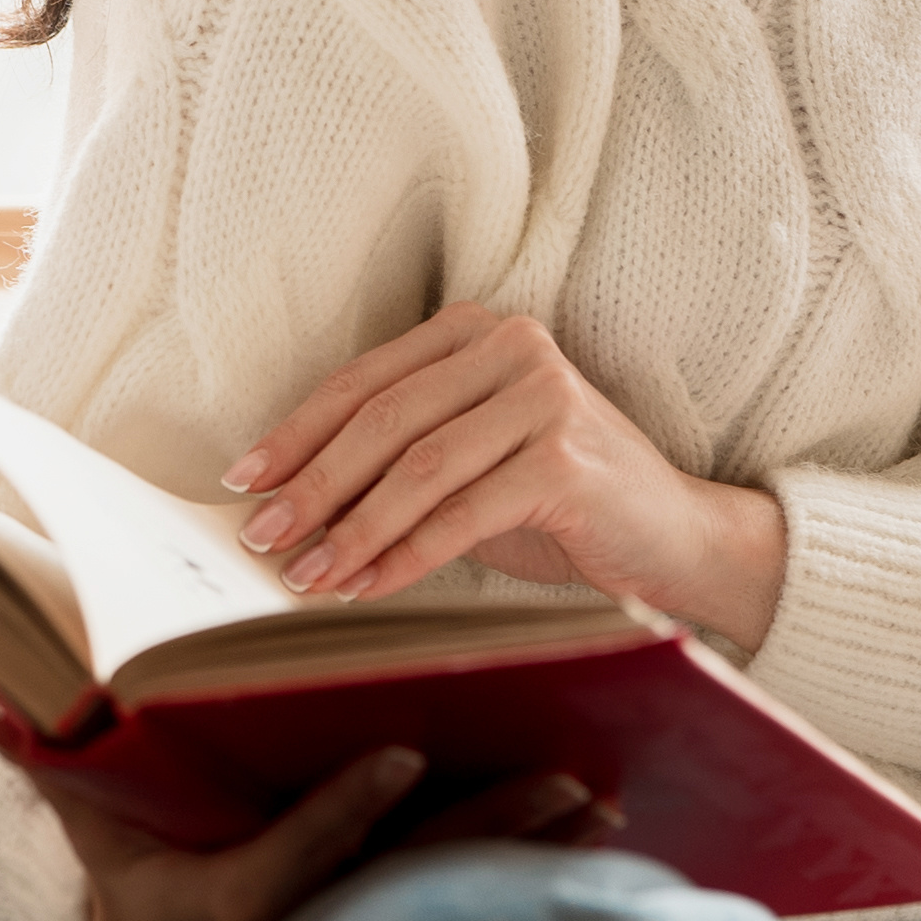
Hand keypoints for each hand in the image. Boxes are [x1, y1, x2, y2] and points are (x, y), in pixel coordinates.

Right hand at [42, 746, 620, 920]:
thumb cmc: (137, 891)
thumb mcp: (92, 843)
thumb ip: (58, 777)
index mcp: (234, 908)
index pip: (298, 858)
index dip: (347, 809)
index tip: (402, 755)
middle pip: (412, 881)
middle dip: (489, 829)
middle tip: (563, 778)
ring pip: (460, 894)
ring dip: (534, 851)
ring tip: (603, 802)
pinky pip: (477, 905)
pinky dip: (541, 873)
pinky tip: (601, 836)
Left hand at [224, 305, 790, 651]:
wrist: (676, 539)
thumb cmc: (561, 504)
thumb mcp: (473, 463)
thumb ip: (400, 460)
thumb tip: (289, 502)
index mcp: (479, 332)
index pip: (365, 381)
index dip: (297, 433)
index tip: (244, 481)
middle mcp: (515, 348)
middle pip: (383, 419)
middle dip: (312, 484)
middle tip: (261, 535)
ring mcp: (546, 398)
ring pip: (419, 468)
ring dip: (351, 529)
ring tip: (306, 575)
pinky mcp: (568, 460)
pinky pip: (463, 516)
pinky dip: (405, 557)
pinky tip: (367, 588)